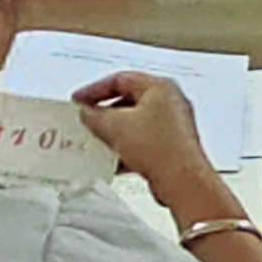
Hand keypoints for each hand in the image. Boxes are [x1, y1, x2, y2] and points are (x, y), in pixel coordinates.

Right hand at [71, 71, 218, 194]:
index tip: (79, 100)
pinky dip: (127, 148)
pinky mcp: (173, 147)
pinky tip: (114, 160)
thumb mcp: (115, 127)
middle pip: (129, 100)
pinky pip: (144, 142)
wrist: (182, 181)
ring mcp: (174, 125)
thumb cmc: (160, 148)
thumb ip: (95, 116)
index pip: (120, 79)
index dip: (95, 89)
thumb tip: (87, 113)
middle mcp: (170, 102)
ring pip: (137, 123)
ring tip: (98, 141)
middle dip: (105, 112)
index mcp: (160, 87)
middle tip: (88, 119)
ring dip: (115, 133)